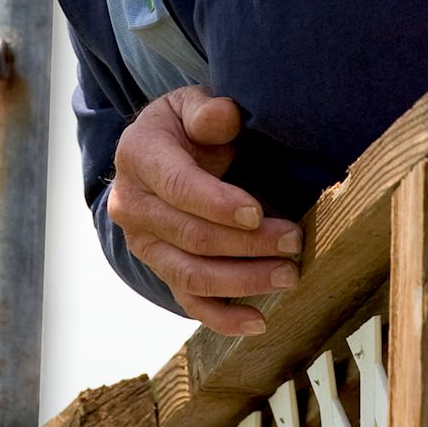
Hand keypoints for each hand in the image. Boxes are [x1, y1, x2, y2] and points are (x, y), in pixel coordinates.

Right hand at [106, 84, 303, 335]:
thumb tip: (224, 117)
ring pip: (191, 274)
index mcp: (138, 157)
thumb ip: (207, 111)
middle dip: (246, 245)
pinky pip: (189, 301)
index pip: (178, 188)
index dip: (217, 204)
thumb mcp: (190, 104)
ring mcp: (145, 244)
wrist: (159, 151)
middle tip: (294, 242)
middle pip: (191, 236)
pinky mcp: (161, 269)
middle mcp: (133, 206)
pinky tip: (258, 322)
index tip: (257, 213)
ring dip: (243, 281)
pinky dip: (222, 318)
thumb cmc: (184, 125)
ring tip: (288, 276)